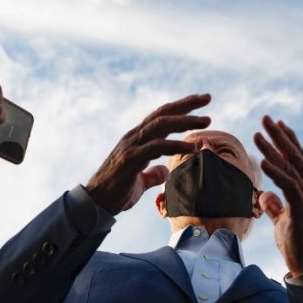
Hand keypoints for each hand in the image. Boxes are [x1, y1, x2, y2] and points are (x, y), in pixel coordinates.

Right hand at [86, 94, 210, 215]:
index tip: (201, 100)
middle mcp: (134, 137)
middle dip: (186, 104)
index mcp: (137, 139)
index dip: (181, 107)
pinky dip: (175, 145)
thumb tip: (164, 171)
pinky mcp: (129, 159)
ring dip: (185, 121)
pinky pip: (155, 147)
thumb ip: (152, 174)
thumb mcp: (140, 182)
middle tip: (208, 97)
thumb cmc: (116, 193)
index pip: (161, 116)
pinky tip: (192, 148)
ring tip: (207, 120)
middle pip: (163, 113)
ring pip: (161, 125)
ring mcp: (131, 146)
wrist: (95, 205)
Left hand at [254, 116, 302, 277]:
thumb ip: (275, 207)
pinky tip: (264, 161)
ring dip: (273, 148)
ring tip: (258, 134)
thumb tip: (265, 195)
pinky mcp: (302, 208)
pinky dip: (276, 171)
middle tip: (266, 118)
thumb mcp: (282, 221)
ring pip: (290, 166)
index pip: (297, 158)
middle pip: (294, 155)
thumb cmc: (297, 243)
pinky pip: (288, 185)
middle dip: (279, 135)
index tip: (278, 123)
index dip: (288, 139)